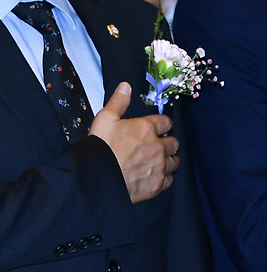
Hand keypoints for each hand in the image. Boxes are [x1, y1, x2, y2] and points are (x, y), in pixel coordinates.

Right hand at [89, 82, 178, 202]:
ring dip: (168, 160)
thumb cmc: (100, 146)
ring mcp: (159, 167)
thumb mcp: (105, 119)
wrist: (97, 176)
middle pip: (174, 142)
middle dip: (167, 142)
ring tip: (158, 161)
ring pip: (174, 162)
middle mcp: (157, 147)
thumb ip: (118, 102)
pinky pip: (170, 180)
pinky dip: (164, 177)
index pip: (166, 122)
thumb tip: (126, 86)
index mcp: (146, 128)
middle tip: (156, 145)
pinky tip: (155, 175)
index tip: (157, 127)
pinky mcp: (158, 184)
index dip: (162, 124)